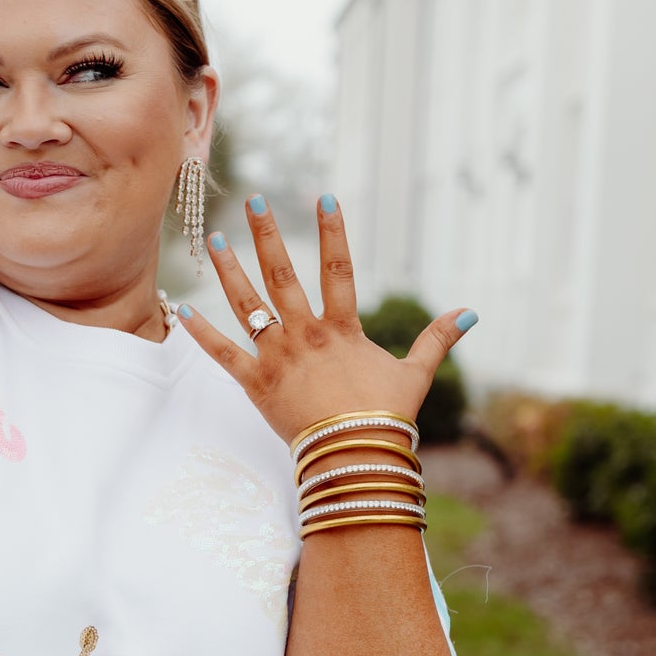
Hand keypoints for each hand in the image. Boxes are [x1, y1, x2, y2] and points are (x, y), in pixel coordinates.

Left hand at [177, 194, 475, 445]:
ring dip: (229, 270)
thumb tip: (471, 313)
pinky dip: (202, 333)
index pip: (338, 269)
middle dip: (267, 235)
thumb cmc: (385, 419)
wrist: (355, 457)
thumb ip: (437, 339)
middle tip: (254, 201)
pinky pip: (224, 354)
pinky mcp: (256, 383)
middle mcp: (306, 334)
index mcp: (342, 329)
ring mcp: (279, 357)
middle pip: (283, 274)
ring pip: (249, 305)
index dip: (333, 232)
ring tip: (214, 239)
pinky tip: (184, 309)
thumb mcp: (414, 374)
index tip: (324, 198)